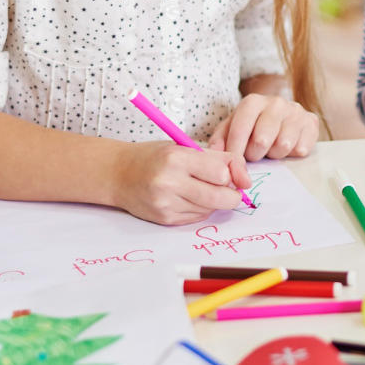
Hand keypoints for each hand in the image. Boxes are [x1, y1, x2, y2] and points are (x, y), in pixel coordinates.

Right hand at [113, 141, 250, 224]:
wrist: (118, 174)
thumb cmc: (155, 157)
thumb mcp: (183, 146)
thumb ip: (217, 158)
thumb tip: (246, 180)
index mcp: (177, 157)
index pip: (221, 172)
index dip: (231, 174)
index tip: (230, 174)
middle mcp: (170, 182)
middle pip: (220, 197)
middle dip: (232, 195)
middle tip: (229, 189)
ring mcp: (166, 203)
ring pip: (210, 209)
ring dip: (215, 202)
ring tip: (202, 189)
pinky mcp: (164, 219)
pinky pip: (197, 218)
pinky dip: (200, 209)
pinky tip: (189, 198)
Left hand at [207, 93, 318, 160]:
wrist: (281, 115)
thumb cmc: (252, 125)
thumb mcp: (232, 128)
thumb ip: (220, 140)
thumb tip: (213, 154)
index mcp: (252, 101)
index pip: (240, 130)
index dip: (235, 153)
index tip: (233, 168)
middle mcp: (276, 102)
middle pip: (262, 141)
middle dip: (255, 154)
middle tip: (255, 153)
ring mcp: (296, 111)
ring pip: (283, 146)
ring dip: (275, 154)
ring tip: (272, 147)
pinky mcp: (311, 122)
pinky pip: (301, 149)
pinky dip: (292, 154)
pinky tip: (288, 146)